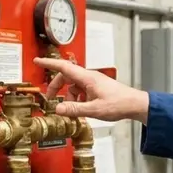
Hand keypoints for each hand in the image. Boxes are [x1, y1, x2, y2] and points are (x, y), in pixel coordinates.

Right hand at [33, 57, 149, 122]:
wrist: (135, 104)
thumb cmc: (119, 104)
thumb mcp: (94, 109)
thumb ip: (75, 109)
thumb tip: (58, 109)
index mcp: (87, 78)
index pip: (64, 67)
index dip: (49, 64)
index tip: (37, 61)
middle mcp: (89, 77)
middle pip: (66, 77)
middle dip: (57, 88)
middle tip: (51, 100)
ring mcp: (94, 82)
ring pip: (74, 87)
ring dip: (70, 98)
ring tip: (73, 111)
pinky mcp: (97, 88)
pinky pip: (82, 91)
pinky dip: (78, 99)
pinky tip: (82, 109)